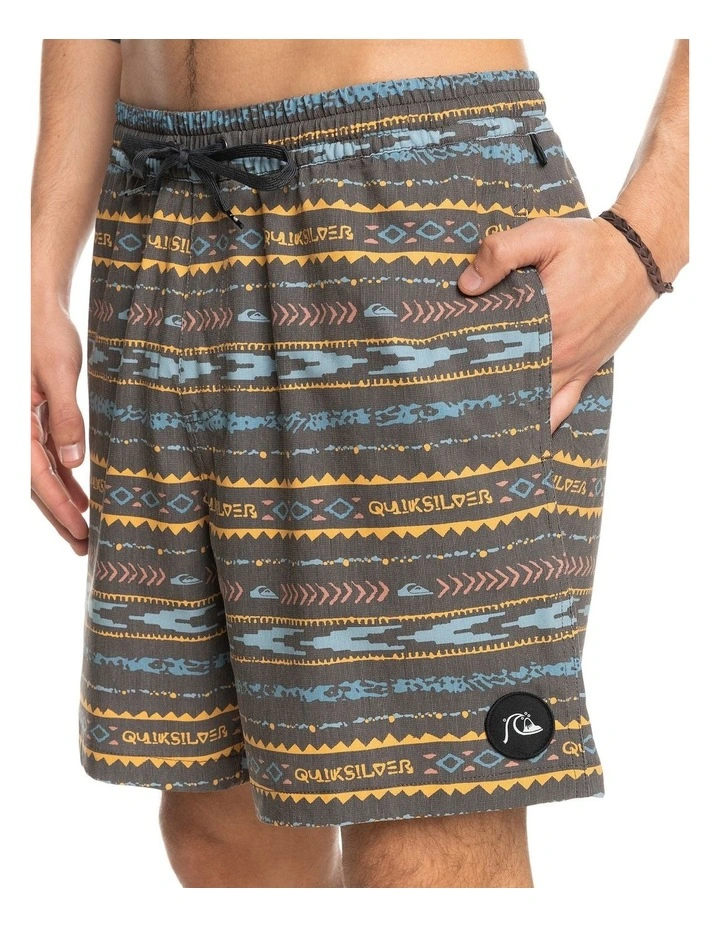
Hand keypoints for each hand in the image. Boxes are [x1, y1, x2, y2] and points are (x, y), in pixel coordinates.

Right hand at [31, 304, 88, 554]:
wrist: (34, 302)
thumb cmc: (45, 330)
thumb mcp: (59, 374)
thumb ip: (65, 417)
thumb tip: (73, 462)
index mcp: (14, 421)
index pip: (38, 476)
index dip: (59, 507)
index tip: (79, 531)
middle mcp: (15, 427)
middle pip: (37, 483)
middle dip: (60, 516)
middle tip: (83, 546)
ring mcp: (23, 423)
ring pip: (42, 472)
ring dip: (62, 501)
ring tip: (83, 529)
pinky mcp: (34, 416)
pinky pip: (46, 455)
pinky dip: (61, 477)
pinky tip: (78, 493)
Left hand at [457, 216, 657, 432]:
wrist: (639, 255)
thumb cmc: (589, 246)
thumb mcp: (544, 236)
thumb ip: (501, 254)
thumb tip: (467, 285)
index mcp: (546, 321)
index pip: (497, 352)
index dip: (468, 363)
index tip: (442, 372)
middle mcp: (560, 352)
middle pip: (513, 385)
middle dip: (483, 395)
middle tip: (451, 406)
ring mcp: (575, 365)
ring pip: (538, 404)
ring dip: (511, 414)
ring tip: (479, 428)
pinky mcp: (587, 369)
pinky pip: (565, 406)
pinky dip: (546, 421)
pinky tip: (527, 434)